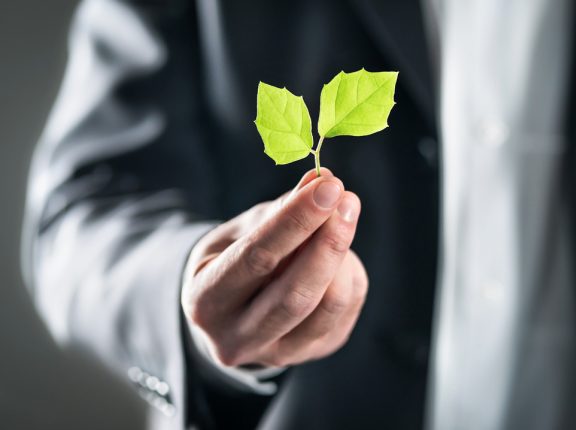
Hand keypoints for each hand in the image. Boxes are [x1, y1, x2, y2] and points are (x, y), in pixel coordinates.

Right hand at [181, 169, 367, 367]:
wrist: (228, 315)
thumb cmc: (231, 260)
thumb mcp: (239, 231)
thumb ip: (279, 210)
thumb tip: (323, 181)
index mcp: (205, 302)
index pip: (257, 258)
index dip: (297, 220)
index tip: (328, 187)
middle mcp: (236, 339)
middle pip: (296, 294)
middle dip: (328, 242)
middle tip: (348, 200)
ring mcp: (276, 354)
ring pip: (329, 306)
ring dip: (343, 256)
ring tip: (341, 219)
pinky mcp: (311, 354)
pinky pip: (345, 310)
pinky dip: (349, 273)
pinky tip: (338, 253)